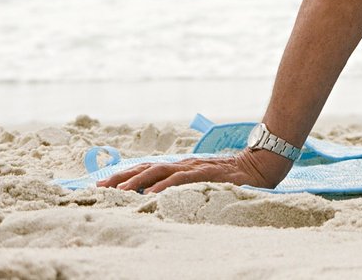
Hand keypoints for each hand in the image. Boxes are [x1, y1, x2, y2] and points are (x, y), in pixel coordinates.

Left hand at [98, 148, 292, 192]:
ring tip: (118, 192)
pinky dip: (164, 187)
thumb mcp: (207, 182)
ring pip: (159, 173)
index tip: (103, 184)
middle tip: (98, 187)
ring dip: (136, 182)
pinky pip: (181, 180)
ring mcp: (194, 168)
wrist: (263, 164)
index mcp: (182, 167)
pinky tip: (151, 195)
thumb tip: (166, 198)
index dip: (125, 176)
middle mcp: (184, 165)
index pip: (148, 169)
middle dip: (121, 178)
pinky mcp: (206, 174)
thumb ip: (189, 186)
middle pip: (146, 169)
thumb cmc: (236, 176)